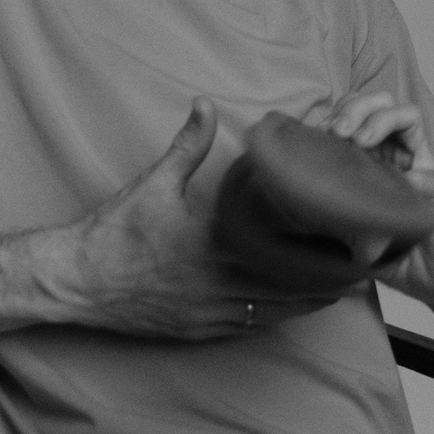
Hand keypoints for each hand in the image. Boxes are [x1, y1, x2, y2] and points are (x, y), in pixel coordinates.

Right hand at [67, 99, 341, 339]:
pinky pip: (248, 328)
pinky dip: (274, 318)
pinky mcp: (198, 330)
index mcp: (214, 245)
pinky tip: (289, 310)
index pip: (280, 253)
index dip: (316, 253)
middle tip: (357, 271)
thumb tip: (205, 104)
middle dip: (325, 282)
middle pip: (288, 289)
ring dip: (306, 305)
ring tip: (337, 293)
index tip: (345, 243)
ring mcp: (209, 312)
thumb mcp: (153, 182)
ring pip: (273, 314)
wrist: (76, 280)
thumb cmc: (114, 231)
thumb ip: (188, 145)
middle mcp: (217, 284)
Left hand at [321, 91, 433, 309]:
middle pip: (381, 102)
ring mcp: (421, 168)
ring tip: (361, 141)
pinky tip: (403, 186)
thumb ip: (327, 204)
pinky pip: (432, 176)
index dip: (337, 112)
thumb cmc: (386, 248)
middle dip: (356, 107)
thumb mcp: (345, 223)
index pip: (357, 112)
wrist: (425, 279)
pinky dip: (416, 177)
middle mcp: (397, 153)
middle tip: (338, 131)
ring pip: (409, 116)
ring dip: (382, 120)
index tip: (318, 133)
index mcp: (372, 155)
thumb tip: (289, 189)